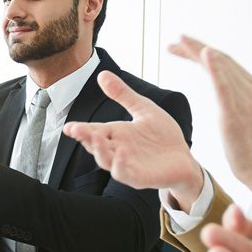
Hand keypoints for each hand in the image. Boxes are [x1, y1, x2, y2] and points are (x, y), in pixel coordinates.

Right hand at [63, 71, 202, 207]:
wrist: (183, 158)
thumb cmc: (162, 135)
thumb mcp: (143, 108)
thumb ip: (123, 94)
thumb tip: (102, 74)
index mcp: (116, 133)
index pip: (93, 131)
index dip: (80, 129)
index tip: (67, 126)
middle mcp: (117, 149)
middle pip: (95, 145)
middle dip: (86, 138)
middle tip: (77, 129)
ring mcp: (127, 165)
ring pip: (105, 161)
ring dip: (99, 151)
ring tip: (96, 138)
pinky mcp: (139, 177)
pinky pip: (124, 174)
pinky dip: (120, 166)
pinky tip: (120, 154)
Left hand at [168, 35, 251, 193]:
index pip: (226, 61)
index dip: (204, 50)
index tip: (183, 44)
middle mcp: (249, 88)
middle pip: (221, 60)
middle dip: (196, 48)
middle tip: (175, 41)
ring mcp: (243, 100)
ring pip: (220, 68)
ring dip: (199, 52)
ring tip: (180, 42)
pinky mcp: (235, 114)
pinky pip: (224, 87)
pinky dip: (215, 69)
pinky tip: (205, 54)